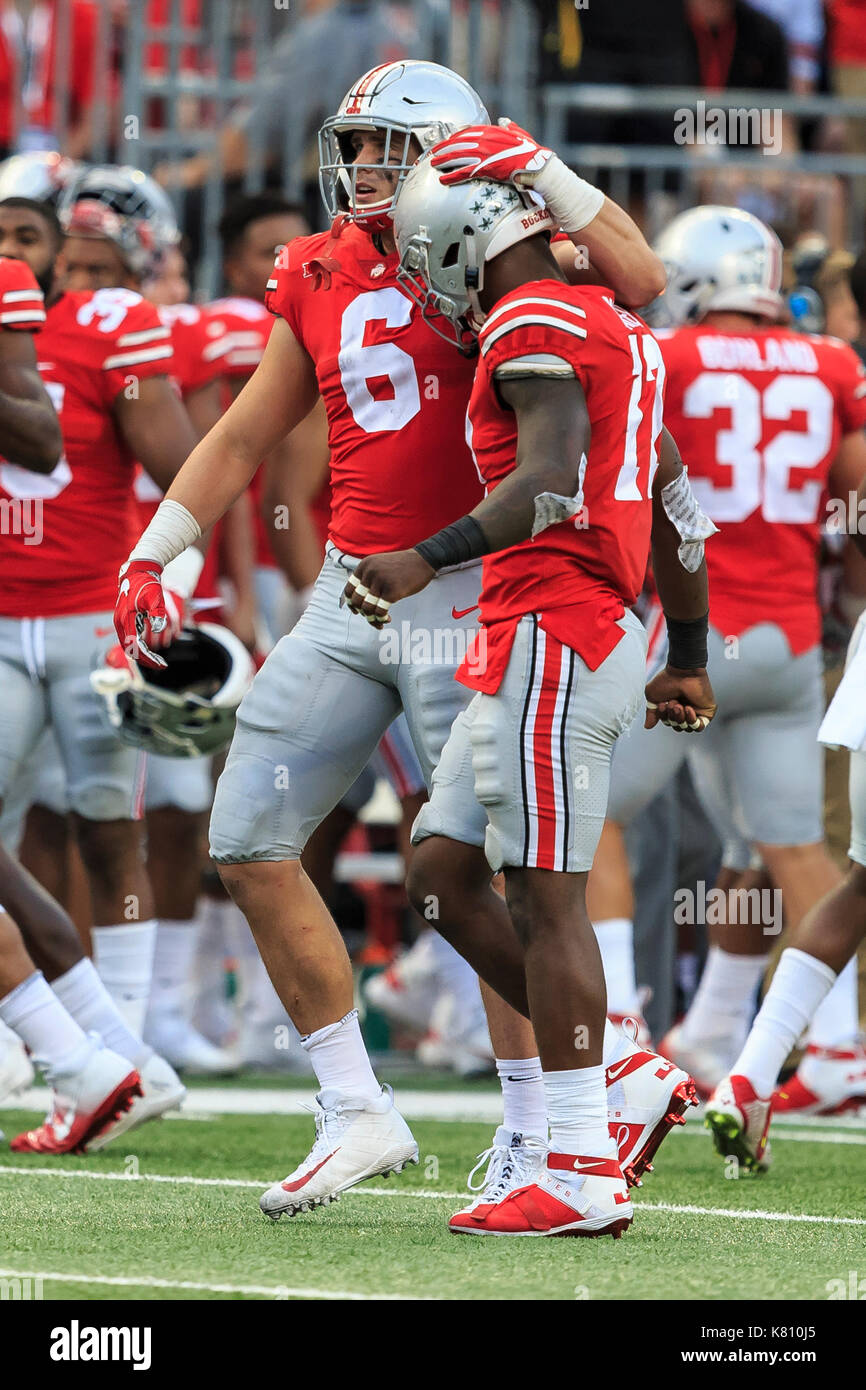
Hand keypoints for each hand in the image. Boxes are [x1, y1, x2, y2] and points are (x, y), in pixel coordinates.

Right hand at [115, 558, 177, 669]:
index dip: (148, 658)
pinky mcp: (123, 620)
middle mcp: (120, 622)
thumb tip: (159, 629)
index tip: (161, 664)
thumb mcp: (156, 598)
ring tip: (157, 659)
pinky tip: (150, 649)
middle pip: (130, 650)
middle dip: (145, 660)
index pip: (136, 647)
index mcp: (126, 619)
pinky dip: (138, 646)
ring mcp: (120, 621)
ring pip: (128, 645)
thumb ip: (157, 614)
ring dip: (142, 654)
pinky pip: (128, 638)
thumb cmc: (148, 584)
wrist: (138, 571)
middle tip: (161, 664)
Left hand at [342, 550, 434, 627]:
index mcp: (365, 565)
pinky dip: (381, 619)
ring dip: (372, 619)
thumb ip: (368, 578)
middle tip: (372, 617)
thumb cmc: (403, 565)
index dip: (351, 603)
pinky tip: (387, 619)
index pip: (349, 589)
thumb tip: (358, 602)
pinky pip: (380, 611)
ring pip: (368, 608)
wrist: (423, 559)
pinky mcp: (393, 591)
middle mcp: (370, 572)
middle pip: (357, 601)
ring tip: (380, 621)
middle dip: (363, 613)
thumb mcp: (379, 564)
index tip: (357, 611)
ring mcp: (381, 581)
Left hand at [430, 118, 551, 187]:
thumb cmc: (530, 152)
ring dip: (444, 160)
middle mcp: (485, 140)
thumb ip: (510, 127)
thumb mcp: (520, 134)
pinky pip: (464, 172)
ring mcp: (484, 153)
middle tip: (433, 153)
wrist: (536, 165)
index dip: (454, 138)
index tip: (446, 142)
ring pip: (458, 156)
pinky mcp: (485, 168)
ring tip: (434, 164)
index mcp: (492, 131)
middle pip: (458, 143)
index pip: (467, 132)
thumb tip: (505, 120)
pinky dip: (452, 176)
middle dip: (444, 148)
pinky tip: (443, 179)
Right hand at [644, 665, 716, 732]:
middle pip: (677, 727)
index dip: (664, 717)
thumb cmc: (667, 680)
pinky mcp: (707, 712)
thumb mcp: (653, 697)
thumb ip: (651, 713)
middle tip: (671, 703)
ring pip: (687, 728)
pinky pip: (699, 726)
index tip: (662, 704)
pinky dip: (692, 721)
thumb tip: (648, 726)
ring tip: (679, 705)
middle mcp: (685, 711)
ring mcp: (697, 712)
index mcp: (674, 708)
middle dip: (672, 717)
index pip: (668, 722)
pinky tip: (688, 709)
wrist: (683, 670)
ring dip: (680, 718)